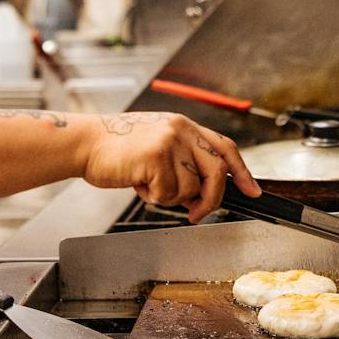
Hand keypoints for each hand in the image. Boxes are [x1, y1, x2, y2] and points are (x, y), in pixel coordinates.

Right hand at [81, 112, 259, 221]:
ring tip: (147, 183)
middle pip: (217, 171)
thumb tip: (202, 192)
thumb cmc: (117, 150)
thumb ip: (183, 161)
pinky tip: (138, 182)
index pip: (225, 147)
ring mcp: (170, 141)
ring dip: (170, 197)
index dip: (242, 171)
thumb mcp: (157, 146)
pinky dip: (153, 197)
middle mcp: (181, 129)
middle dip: (211, 199)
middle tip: (196, 213)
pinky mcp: (157, 156)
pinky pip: (168, 193)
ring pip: (190, 187)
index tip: (252, 191)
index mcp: (184, 125)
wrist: (86, 143)